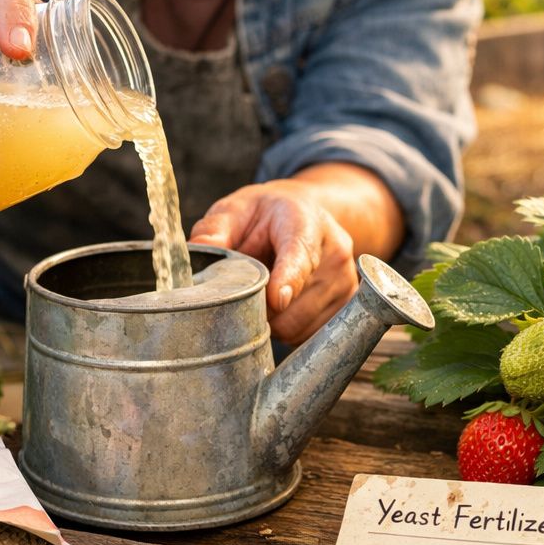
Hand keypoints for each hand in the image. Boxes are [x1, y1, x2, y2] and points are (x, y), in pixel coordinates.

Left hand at [189, 181, 359, 344]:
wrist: (309, 213)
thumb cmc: (268, 214)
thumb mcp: (237, 208)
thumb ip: (216, 228)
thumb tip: (195, 251)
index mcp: (304, 221)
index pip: (301, 254)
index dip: (289, 279)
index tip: (276, 300)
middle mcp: (334, 251)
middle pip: (295, 303)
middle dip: (259, 309)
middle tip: (243, 294)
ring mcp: (344, 281)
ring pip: (299, 326)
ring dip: (272, 322)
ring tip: (264, 295)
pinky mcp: (348, 305)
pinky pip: (309, 336)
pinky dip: (288, 330)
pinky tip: (281, 307)